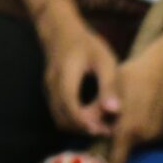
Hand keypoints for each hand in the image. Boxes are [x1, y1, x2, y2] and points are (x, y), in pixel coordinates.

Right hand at [38, 12, 121, 139]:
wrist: (60, 32)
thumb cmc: (87, 45)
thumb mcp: (104, 61)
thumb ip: (109, 85)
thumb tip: (114, 111)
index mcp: (66, 75)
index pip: (70, 105)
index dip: (84, 122)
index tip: (102, 130)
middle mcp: (52, 85)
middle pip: (63, 117)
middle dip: (83, 128)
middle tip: (106, 130)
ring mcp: (48, 90)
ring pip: (59, 118)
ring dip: (78, 127)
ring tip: (100, 125)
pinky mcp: (49, 93)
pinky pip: (58, 113)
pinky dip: (73, 121)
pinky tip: (90, 117)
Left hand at [106, 38, 162, 162]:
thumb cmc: (132, 75)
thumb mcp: (109, 91)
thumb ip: (96, 112)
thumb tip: (84, 128)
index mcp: (129, 129)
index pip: (116, 159)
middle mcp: (146, 137)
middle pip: (124, 147)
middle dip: (114, 141)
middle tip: (104, 127)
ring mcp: (158, 135)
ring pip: (135, 141)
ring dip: (127, 134)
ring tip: (121, 115)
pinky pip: (147, 135)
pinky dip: (140, 129)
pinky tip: (137, 111)